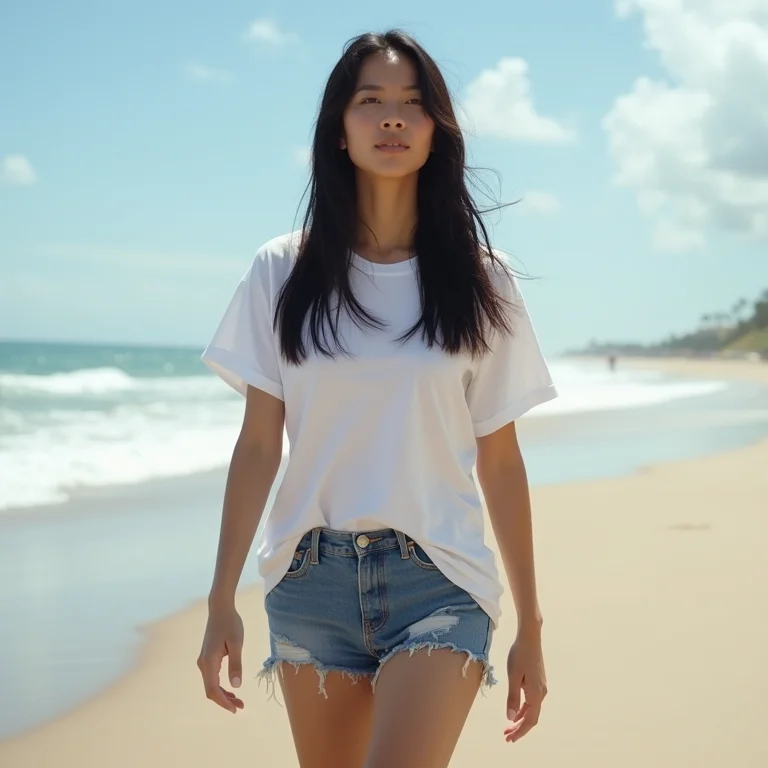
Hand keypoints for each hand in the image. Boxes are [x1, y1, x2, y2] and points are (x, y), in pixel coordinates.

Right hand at [197, 605, 245, 713]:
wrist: (220, 608)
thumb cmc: (230, 623)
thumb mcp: (237, 643)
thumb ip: (236, 664)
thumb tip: (236, 686)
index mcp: (209, 662)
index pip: (213, 690)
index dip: (223, 702)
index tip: (236, 709)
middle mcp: (203, 664)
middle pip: (210, 690)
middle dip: (224, 701)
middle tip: (241, 707)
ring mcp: (204, 661)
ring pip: (211, 685)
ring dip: (223, 694)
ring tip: (238, 701)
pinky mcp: (208, 658)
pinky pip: (212, 677)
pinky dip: (221, 686)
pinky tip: (232, 689)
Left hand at [504, 627, 546, 742]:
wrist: (529, 638)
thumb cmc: (519, 655)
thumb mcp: (513, 677)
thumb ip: (512, 698)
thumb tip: (510, 718)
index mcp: (536, 694)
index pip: (529, 720)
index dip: (519, 731)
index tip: (509, 738)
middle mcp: (541, 693)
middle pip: (532, 717)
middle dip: (519, 728)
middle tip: (506, 735)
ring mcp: (541, 687)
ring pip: (532, 710)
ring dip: (520, 719)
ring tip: (509, 726)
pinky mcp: (538, 682)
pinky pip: (531, 701)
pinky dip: (523, 709)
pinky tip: (515, 710)